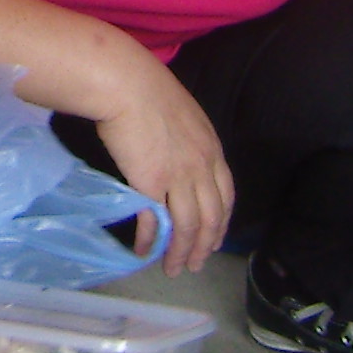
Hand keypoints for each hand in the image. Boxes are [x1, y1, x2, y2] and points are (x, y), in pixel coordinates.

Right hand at [88, 66, 234, 268]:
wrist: (126, 84)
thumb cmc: (146, 89)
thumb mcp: (182, 113)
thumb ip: (186, 139)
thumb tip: (176, 153)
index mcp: (212, 149)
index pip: (226, 195)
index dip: (221, 221)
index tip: (214, 238)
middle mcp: (202, 167)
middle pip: (212, 218)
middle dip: (205, 246)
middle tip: (196, 264)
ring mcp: (179, 177)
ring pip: (188, 227)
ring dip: (181, 252)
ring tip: (173, 269)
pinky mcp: (152, 184)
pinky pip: (157, 222)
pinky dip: (152, 241)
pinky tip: (145, 251)